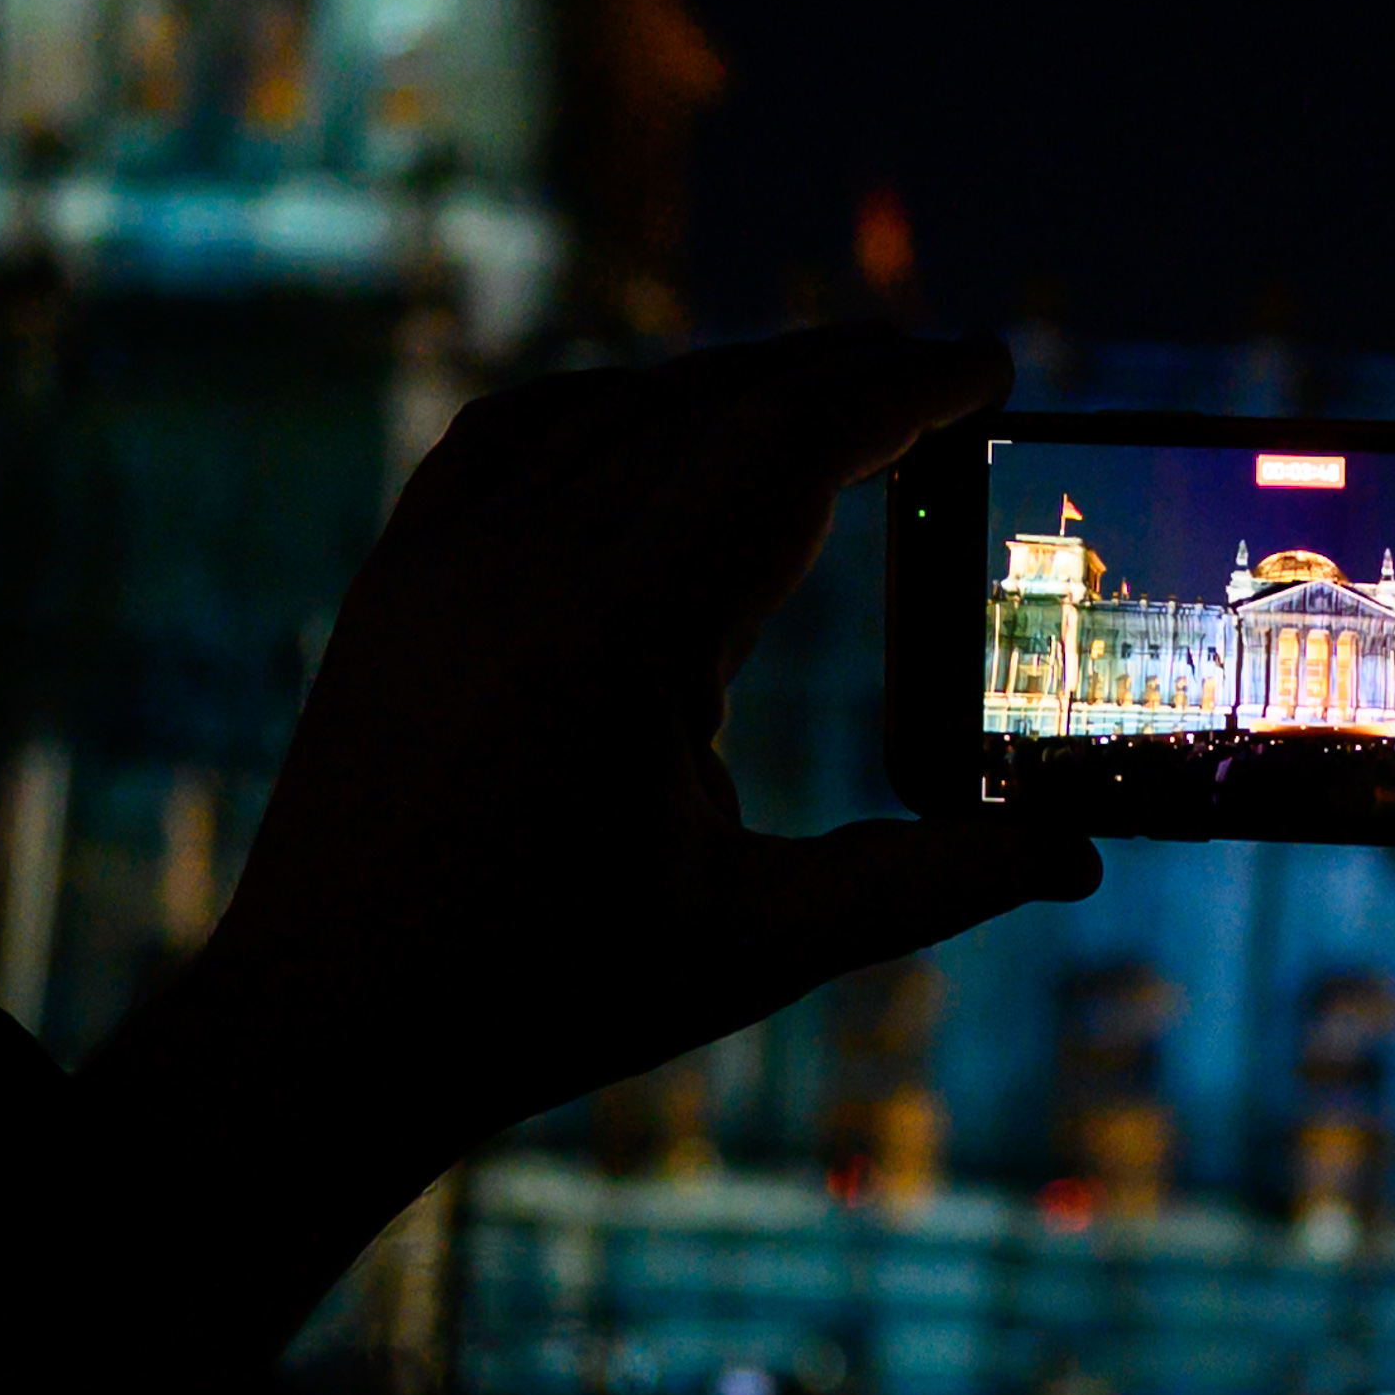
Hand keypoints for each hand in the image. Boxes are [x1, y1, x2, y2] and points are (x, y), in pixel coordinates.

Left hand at [82, 328, 1097, 1338]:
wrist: (318, 1029)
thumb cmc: (543, 999)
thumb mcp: (758, 947)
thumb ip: (928, 883)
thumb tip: (1076, 852)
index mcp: (614, 640)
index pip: (787, 448)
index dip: (901, 392)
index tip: (990, 366)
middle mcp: (519, 566)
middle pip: (714, 404)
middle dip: (841, 374)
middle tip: (945, 372)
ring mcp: (442, 559)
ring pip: (617, 406)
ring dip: (737, 386)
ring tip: (836, 394)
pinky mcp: (398, 576)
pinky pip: (515, 435)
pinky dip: (614, 404)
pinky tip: (663, 419)